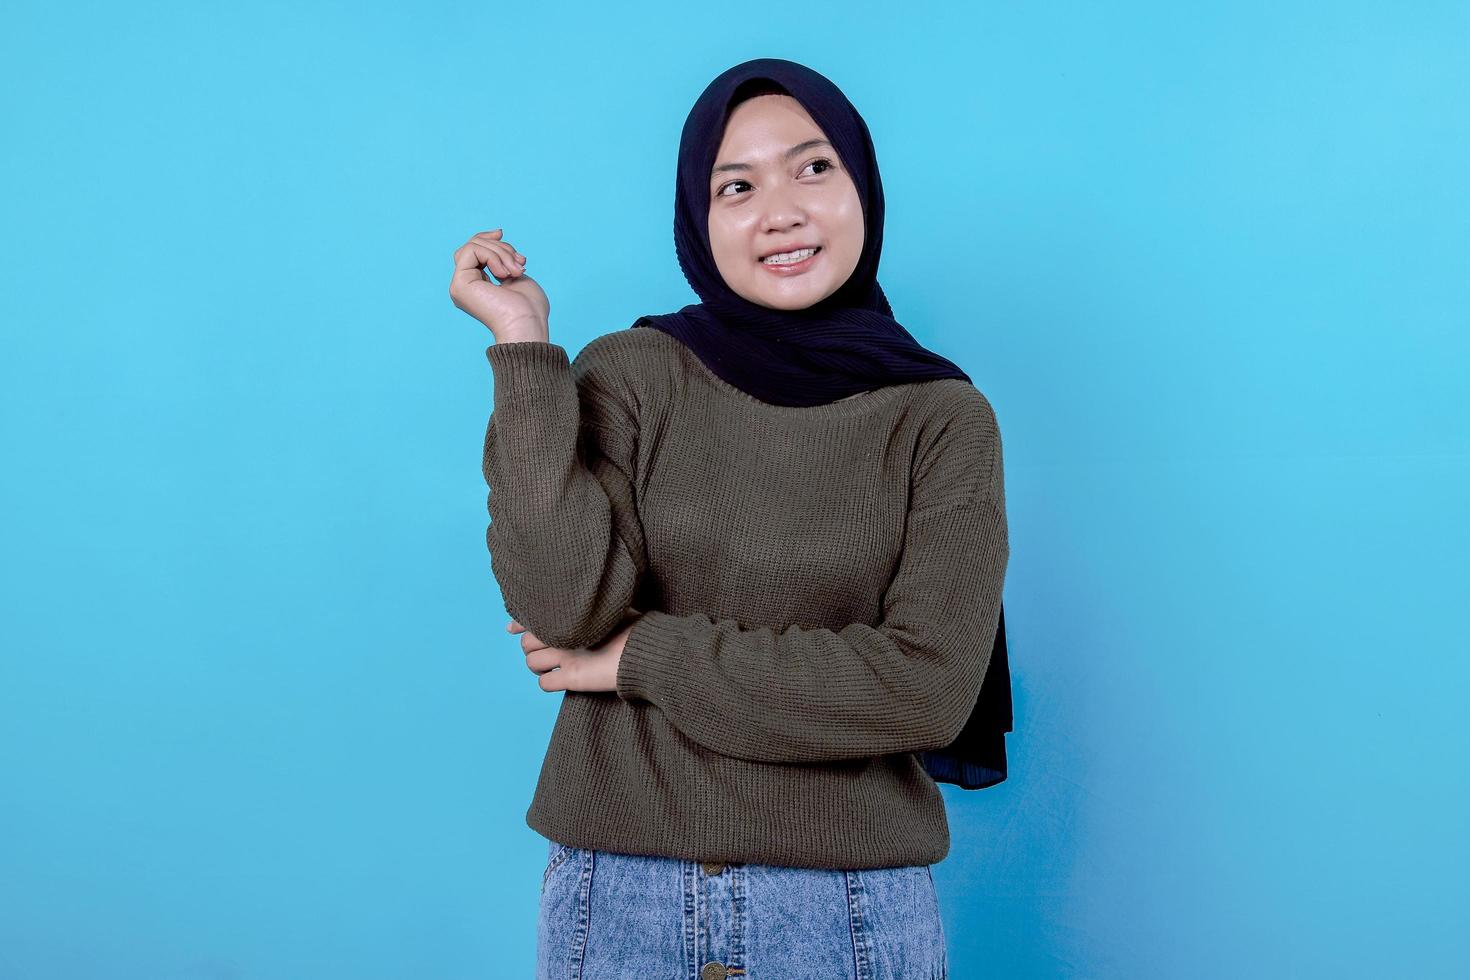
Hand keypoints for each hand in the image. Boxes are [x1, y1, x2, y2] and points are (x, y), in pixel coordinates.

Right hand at [449, 228, 550, 343]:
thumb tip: (496, 234)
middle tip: (520, 263)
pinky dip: (493, 256)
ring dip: (501, 253)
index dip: (486, 238)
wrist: (527, 324)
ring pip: (473, 245)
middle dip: (500, 247)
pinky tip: (504, 273)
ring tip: (517, 271)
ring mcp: (460, 285)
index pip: (473, 251)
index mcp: (477, 286)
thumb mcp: (515, 273)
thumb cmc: (528, 307)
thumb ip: (502, 258)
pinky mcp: (459, 284)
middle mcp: (465, 286)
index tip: (502, 233)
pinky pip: (472, 250)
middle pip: (473, 245)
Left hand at [508, 607, 645, 692]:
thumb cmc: (635, 627)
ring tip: (551, 667)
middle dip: (532, 647)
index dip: (519, 622)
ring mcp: (566, 656)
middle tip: (544, 651)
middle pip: (527, 642)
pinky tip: (559, 680)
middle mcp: (563, 634)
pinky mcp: (572, 678)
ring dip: (538, 666)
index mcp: (570, 615)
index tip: (511, 627)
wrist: (645, 650)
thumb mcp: (613, 608)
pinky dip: (548, 682)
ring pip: (531, 663)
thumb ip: (595, 607)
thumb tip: (589, 601)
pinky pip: (544, 683)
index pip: (532, 617)